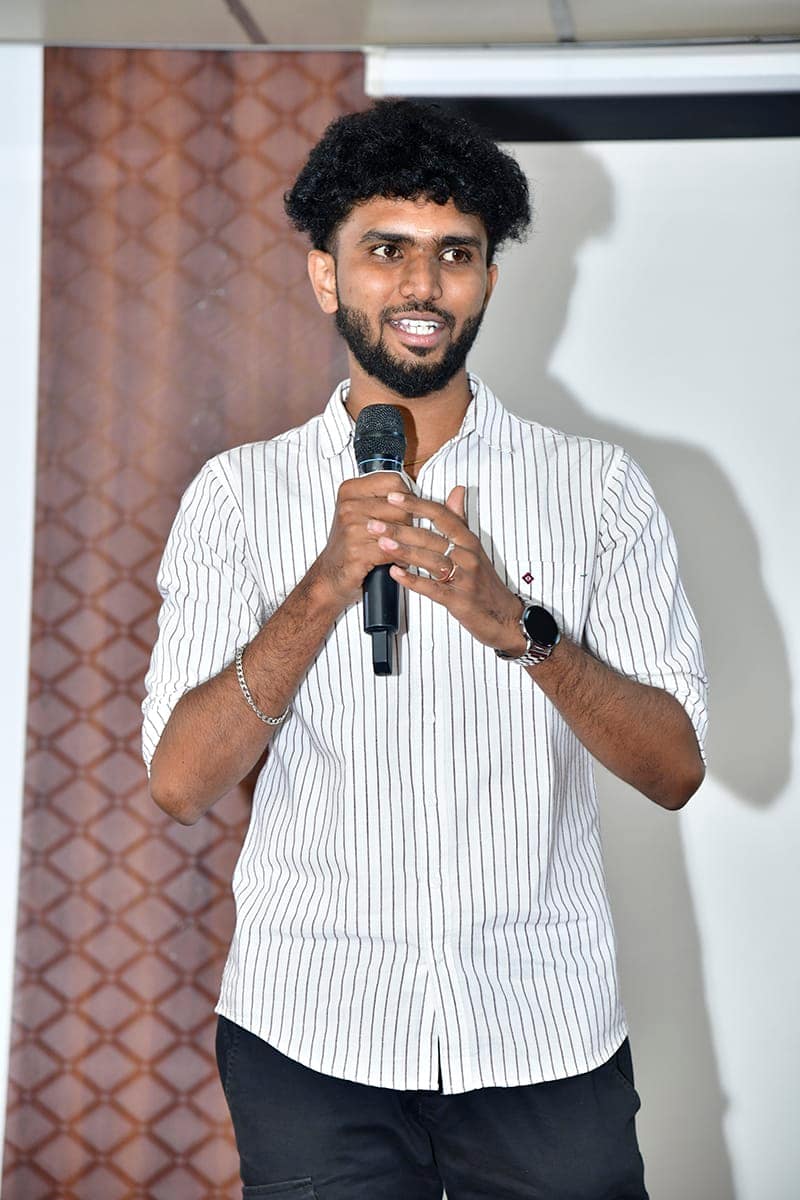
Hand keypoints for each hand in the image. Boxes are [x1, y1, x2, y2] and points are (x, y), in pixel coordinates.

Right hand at [311, 473, 412, 612]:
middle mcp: (348, 506)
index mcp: (350, 490)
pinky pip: (393, 550)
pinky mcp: (357, 551)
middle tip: (402, 536)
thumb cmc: (350, 545)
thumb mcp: (359, 513)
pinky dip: (400, 559)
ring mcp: (352, 528)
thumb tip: (415, 497)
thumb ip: (381, 499)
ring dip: (406, 542)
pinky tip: (396, 562)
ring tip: (401, 549)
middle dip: (408, 523)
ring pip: (400, 528)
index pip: (394, 481)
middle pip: (400, 506)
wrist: (329, 576)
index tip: (405, 511)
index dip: (407, 497)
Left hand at [378, 486, 524, 651]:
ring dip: (403, 550)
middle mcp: (467, 556)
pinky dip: (413, 580)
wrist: (503, 616)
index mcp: (469, 540)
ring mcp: (464, 578)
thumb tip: (456, 490)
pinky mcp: (458, 600)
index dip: (416, 505)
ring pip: (430, 560)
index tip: (393, 497)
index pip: (441, 515)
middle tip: (374, 523)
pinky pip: (432, 588)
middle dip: (399, 529)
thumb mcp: (474, 547)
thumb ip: (460, 519)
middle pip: (430, 537)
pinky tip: (395, 573)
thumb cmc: (484, 581)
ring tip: (381, 543)